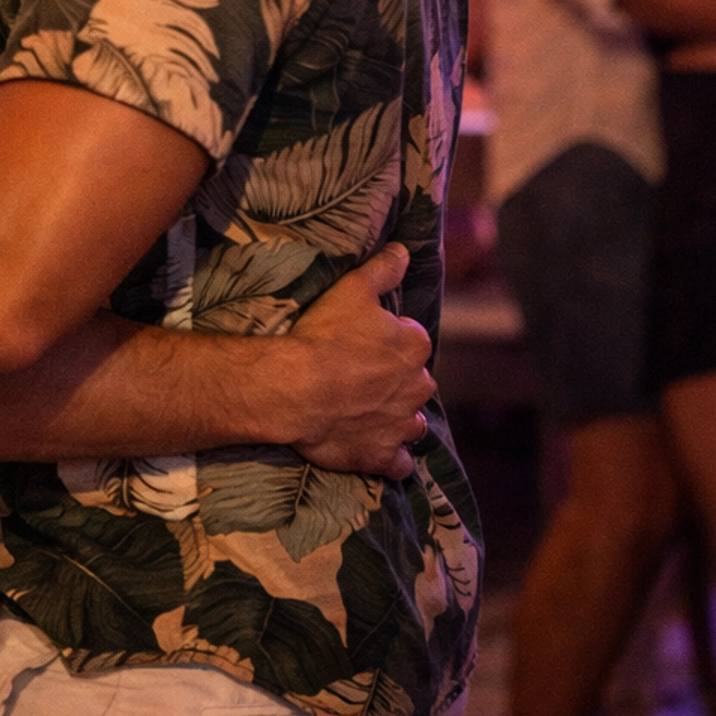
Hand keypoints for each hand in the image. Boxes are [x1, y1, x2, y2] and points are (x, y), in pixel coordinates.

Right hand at [274, 245, 434, 478]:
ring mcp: (402, 425)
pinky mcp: (383, 456)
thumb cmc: (324, 335)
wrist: (297, 388)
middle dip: (396, 379)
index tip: (365, 340)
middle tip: (361, 376)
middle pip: (414, 381)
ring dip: (398, 418)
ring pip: (412, 422)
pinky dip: (393, 460)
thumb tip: (405, 251)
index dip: (388, 338)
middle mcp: (417, 386)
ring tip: (370, 412)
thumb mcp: (352, 288)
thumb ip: (384, 269)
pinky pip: (400, 464)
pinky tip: (379, 452)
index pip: (411, 338)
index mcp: (414, 346)